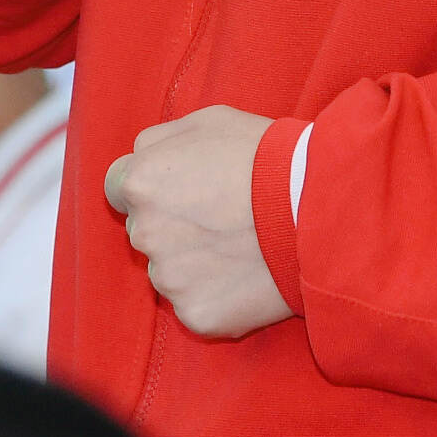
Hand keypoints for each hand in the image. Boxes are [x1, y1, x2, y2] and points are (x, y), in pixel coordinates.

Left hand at [104, 105, 292, 338]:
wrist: (317, 210)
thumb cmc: (266, 158)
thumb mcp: (208, 121)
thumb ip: (160, 141)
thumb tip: (143, 160)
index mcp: (140, 182)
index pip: (119, 189)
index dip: (151, 189)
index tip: (181, 192)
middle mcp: (144, 232)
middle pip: (146, 231)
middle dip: (173, 226)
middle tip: (223, 218)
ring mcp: (169, 278)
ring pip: (170, 272)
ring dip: (195, 264)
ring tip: (243, 246)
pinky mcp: (197, 314)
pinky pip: (197, 305)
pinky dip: (218, 295)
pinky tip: (249, 275)